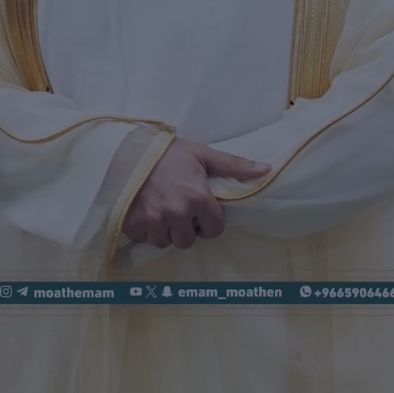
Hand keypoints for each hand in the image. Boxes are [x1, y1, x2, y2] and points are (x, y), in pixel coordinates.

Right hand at [122, 138, 270, 249]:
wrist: (127, 149)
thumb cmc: (166, 152)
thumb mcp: (202, 154)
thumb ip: (234, 165)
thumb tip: (267, 169)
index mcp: (198, 198)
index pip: (214, 230)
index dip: (208, 220)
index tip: (199, 208)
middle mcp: (177, 214)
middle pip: (188, 240)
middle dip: (186, 227)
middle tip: (178, 207)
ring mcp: (154, 221)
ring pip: (166, 242)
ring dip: (165, 230)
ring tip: (160, 208)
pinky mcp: (133, 225)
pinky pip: (145, 239)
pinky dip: (146, 229)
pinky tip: (145, 210)